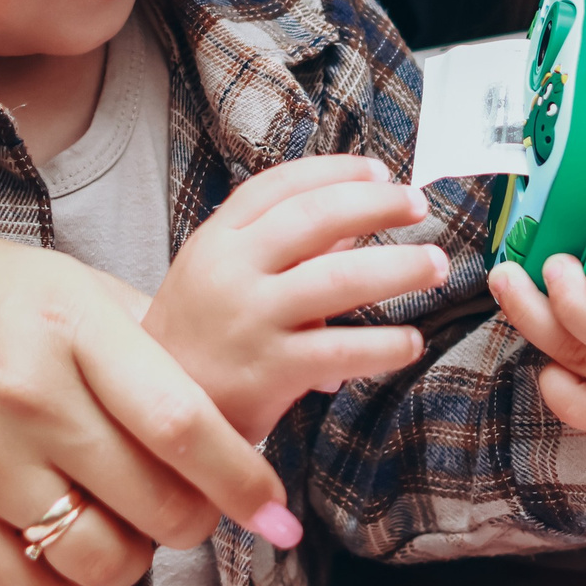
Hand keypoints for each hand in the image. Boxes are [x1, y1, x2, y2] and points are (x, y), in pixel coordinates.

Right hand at [0, 212, 301, 585]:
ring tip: (126, 528)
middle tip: (194, 509)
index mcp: (71, 323)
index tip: (273, 510)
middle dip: (196, 522)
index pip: (178, 419)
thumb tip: (235, 399)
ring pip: (100, 555)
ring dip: (135, 559)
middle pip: (151, 499)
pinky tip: (72, 559)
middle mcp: (27, 392)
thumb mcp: (67, 283)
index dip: (239, 477)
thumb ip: (146, 339)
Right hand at [143, 156, 447, 442]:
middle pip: (316, 218)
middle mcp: (232, 270)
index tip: (381, 170)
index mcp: (218, 238)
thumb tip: (352, 222)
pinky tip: (410, 341)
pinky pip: (341, 351)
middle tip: (419, 206)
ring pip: (339, 279)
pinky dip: (385, 344)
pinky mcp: (269, 372)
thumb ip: (277, 246)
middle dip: (377, 205)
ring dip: (398, 268)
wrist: (150, 415)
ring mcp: (251, 320)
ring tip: (435, 265)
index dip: (336, 170)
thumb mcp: (219, 275)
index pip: (281, 185)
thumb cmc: (197, 337)